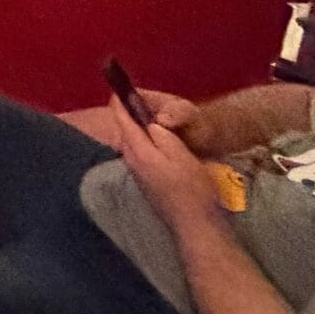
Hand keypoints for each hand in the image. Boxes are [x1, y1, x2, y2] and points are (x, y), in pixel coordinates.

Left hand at [110, 97, 223, 233]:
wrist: (195, 225)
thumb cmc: (191, 188)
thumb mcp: (180, 154)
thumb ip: (162, 135)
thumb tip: (148, 122)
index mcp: (138, 151)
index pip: (122, 120)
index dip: (120, 102)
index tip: (119, 88)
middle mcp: (131, 162)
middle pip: (124, 131)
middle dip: (128, 115)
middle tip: (139, 101)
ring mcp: (137, 175)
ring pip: (131, 144)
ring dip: (136, 130)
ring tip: (150, 118)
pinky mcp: (146, 184)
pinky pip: (139, 156)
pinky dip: (143, 144)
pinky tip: (157, 143)